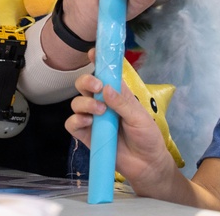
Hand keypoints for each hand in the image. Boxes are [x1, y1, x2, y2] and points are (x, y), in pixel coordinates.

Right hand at [66, 66, 176, 193]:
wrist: (147, 165)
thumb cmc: (147, 137)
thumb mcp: (140, 117)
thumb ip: (122, 102)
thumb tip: (105, 87)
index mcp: (117, 94)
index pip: (105, 74)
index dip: (98, 61)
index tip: (93, 53)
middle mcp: (102, 103)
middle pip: (85, 85)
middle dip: (86, 81)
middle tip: (97, 87)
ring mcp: (93, 119)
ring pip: (76, 102)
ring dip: (85, 102)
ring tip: (100, 111)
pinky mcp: (87, 136)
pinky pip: (72, 124)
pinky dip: (76, 120)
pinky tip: (88, 122)